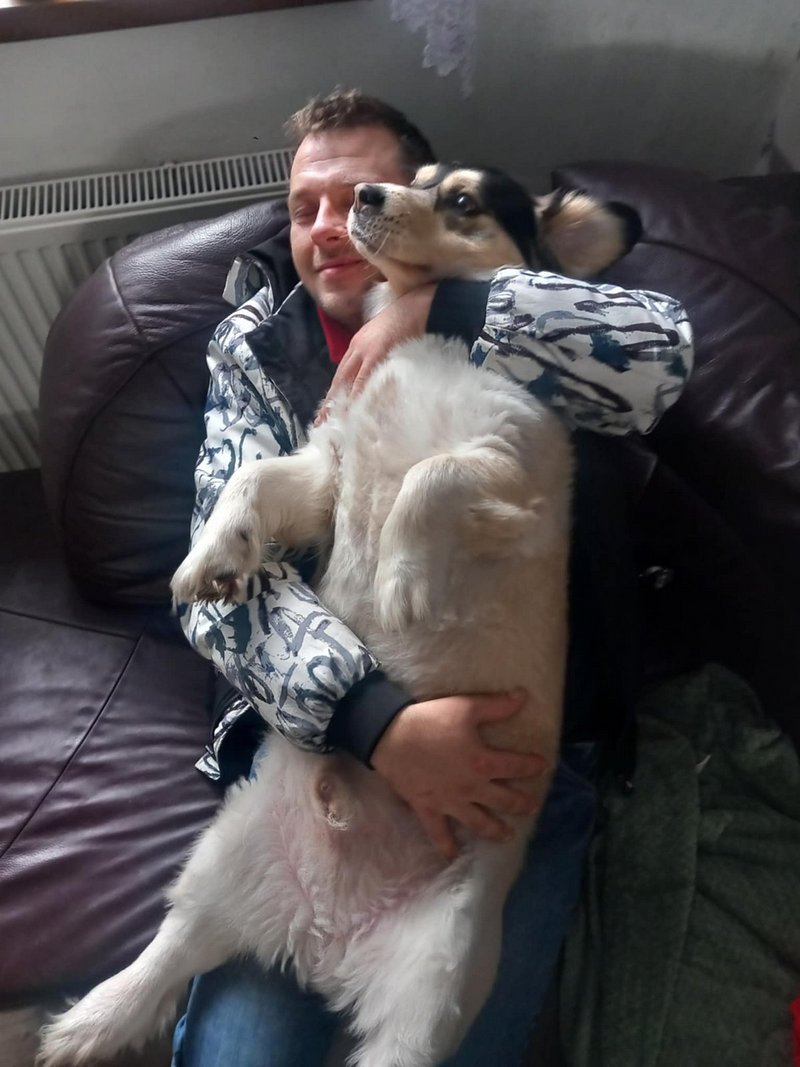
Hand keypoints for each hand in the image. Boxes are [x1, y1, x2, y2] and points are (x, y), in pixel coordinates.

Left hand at [316, 283, 436, 421]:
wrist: (419, 306)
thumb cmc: (409, 321)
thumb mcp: (388, 338)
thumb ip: (380, 354)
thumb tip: (381, 373)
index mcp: (359, 344)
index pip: (343, 372)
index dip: (336, 391)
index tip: (329, 407)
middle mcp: (357, 348)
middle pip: (339, 378)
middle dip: (329, 400)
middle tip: (321, 421)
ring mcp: (365, 350)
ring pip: (346, 380)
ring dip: (338, 401)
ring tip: (331, 420)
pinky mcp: (376, 353)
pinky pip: (362, 379)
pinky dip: (355, 394)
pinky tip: (351, 408)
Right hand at [370, 690, 547, 860]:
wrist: (391, 736)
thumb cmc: (430, 720)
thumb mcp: (466, 707)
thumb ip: (497, 706)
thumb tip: (524, 697)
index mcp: (483, 762)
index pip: (516, 767)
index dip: (532, 766)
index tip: (543, 766)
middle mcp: (471, 788)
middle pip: (503, 801)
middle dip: (521, 804)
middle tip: (532, 807)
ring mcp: (450, 803)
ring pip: (479, 823)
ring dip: (495, 830)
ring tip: (507, 836)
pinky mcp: (428, 809)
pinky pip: (439, 834)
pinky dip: (447, 847)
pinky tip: (453, 857)